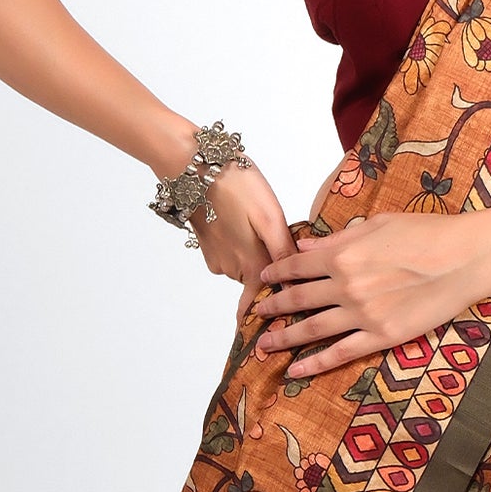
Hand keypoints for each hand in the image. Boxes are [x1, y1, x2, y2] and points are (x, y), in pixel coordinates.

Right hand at [182, 164, 295, 316]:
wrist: (194, 166)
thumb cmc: (235, 185)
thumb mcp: (270, 217)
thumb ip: (283, 253)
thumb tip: (296, 285)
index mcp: (251, 264)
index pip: (265, 303)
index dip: (274, 313)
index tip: (281, 325)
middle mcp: (232, 268)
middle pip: (258, 281)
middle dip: (271, 271)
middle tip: (280, 245)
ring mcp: (216, 258)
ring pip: (244, 265)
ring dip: (255, 253)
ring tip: (261, 226)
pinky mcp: (207, 246)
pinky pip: (230, 253)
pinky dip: (239, 243)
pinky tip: (243, 221)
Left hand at [253, 213, 490, 377]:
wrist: (466, 258)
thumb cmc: (428, 234)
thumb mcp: (379, 224)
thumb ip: (339, 237)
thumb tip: (306, 245)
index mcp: (343, 252)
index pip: (297, 265)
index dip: (276, 272)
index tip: (263, 278)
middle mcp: (346, 284)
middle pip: (297, 298)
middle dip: (272, 307)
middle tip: (254, 314)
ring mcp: (362, 313)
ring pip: (311, 329)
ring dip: (283, 338)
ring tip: (263, 345)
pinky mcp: (381, 336)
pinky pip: (340, 353)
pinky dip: (314, 363)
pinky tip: (295, 370)